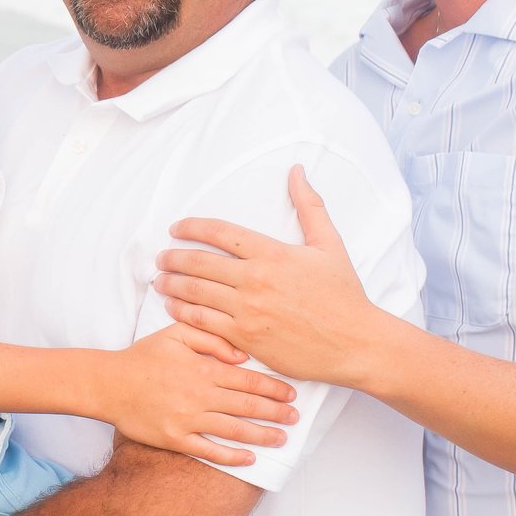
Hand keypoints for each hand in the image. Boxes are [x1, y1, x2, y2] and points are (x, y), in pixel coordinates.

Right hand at [101, 325, 295, 466]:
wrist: (108, 384)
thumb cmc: (142, 357)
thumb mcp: (175, 334)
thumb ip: (210, 338)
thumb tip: (241, 355)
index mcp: (202, 369)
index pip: (247, 380)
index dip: (273, 389)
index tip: (291, 395)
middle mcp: (199, 396)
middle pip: (247, 406)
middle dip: (275, 413)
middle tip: (295, 418)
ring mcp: (187, 420)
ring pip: (234, 430)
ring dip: (262, 435)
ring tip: (281, 439)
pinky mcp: (175, 439)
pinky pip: (209, 451)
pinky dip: (231, 456)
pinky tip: (249, 458)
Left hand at [156, 166, 383, 385]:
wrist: (355, 344)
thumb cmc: (343, 295)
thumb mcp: (329, 244)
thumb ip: (309, 206)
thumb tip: (297, 171)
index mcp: (272, 253)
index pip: (220, 233)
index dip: (192, 227)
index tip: (177, 228)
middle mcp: (256, 280)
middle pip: (199, 263)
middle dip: (173, 258)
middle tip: (161, 257)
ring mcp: (248, 311)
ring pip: (196, 293)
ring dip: (171, 285)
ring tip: (160, 281)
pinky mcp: (246, 339)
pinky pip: (204, 323)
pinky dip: (183, 313)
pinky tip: (174, 308)